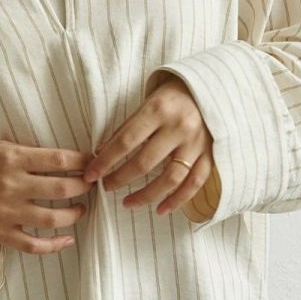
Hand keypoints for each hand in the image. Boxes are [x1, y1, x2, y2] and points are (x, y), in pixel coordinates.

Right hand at [0, 138, 93, 255]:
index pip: (60, 159)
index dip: (82, 160)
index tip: (91, 161)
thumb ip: (27, 153)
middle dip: (83, 186)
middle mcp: (11, 185)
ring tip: (80, 209)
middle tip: (89, 185)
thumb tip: (65, 159)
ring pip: (53, 219)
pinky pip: (33, 245)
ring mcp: (5, 212)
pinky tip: (67, 240)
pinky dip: (55, 245)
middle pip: (62, 189)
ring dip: (74, 214)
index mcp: (12, 158)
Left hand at [81, 73, 218, 216]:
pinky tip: (161, 210)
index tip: (90, 174)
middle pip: (145, 163)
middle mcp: (179, 127)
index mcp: (159, 110)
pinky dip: (178, 200)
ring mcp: (197, 143)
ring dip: (146, 195)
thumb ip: (126, 128)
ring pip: (170, 178)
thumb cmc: (171, 97)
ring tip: (127, 203)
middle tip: (106, 187)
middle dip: (120, 178)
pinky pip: (194, 183)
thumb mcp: (146, 103)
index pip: (125, 141)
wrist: (209, 89)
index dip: (105, 161)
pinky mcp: (211, 155)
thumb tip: (101, 154)